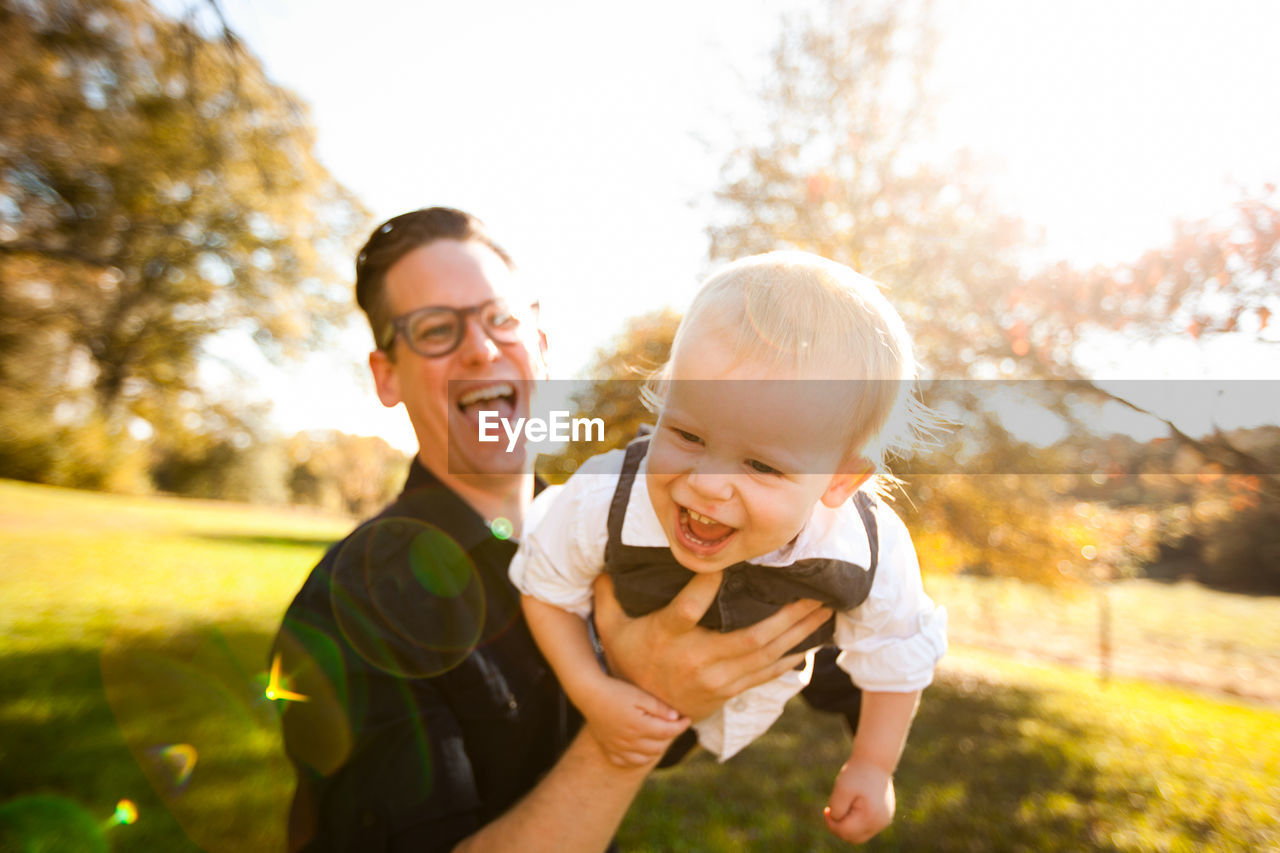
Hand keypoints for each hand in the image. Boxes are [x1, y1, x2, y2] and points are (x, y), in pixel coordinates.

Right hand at [579, 676, 689, 767]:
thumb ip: (659, 707)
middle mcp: (630, 741)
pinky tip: (641, 749)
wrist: (589, 694)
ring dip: (656, 750)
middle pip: (659, 747)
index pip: (668, 732)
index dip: (681, 726)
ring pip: (645, 759)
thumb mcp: (640, 694)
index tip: (687, 718)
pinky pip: (626, 763)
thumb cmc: (616, 691)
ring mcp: (619, 747)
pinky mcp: (609, 749)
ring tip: (659, 736)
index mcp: (640, 727)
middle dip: (669, 737)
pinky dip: (637, 759)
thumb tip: (676, 717)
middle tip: (672, 725)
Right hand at [592, 572, 831, 720]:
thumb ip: (608, 595)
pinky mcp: (730, 690)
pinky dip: (792, 657)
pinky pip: (767, 674)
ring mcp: (717, 679)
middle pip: (749, 638)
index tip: (729, 562)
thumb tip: (600, 562)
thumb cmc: (629, 661)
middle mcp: (697, 659)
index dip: (707, 584)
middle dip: (786, 616)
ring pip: (766, 656)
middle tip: (813, 591)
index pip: (689, 607)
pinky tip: (812, 641)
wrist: (642, 716)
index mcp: (668, 637)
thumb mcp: (611, 629)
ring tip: (824, 610)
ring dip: (799, 633)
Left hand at [824, 756, 894, 843]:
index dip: (832, 824)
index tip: (827, 809)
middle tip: (832, 812)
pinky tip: (852, 806)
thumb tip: (836, 821)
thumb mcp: (841, 788)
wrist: (875, 761)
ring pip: (860, 834)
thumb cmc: (856, 773)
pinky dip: (857, 821)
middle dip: (839, 828)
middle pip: (853, 838)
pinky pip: (867, 827)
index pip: (845, 832)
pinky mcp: (885, 817)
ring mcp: (884, 821)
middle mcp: (880, 822)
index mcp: (870, 816)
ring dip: (848, 825)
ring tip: (843, 806)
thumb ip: (837, 809)